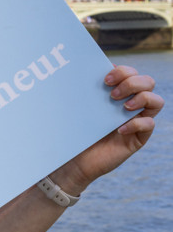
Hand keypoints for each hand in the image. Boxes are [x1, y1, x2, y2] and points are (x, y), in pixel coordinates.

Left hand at [56, 65, 163, 192]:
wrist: (74, 160)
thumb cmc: (75, 133)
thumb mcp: (79, 109)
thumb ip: (85, 92)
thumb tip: (83, 72)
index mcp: (116, 93)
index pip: (131, 73)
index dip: (123, 71)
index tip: (105, 80)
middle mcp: (130, 104)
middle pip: (148, 82)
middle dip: (133, 82)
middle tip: (112, 94)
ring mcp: (136, 120)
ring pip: (156, 100)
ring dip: (142, 98)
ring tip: (122, 107)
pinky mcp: (138, 137)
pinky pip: (149, 124)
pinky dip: (137, 123)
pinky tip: (119, 129)